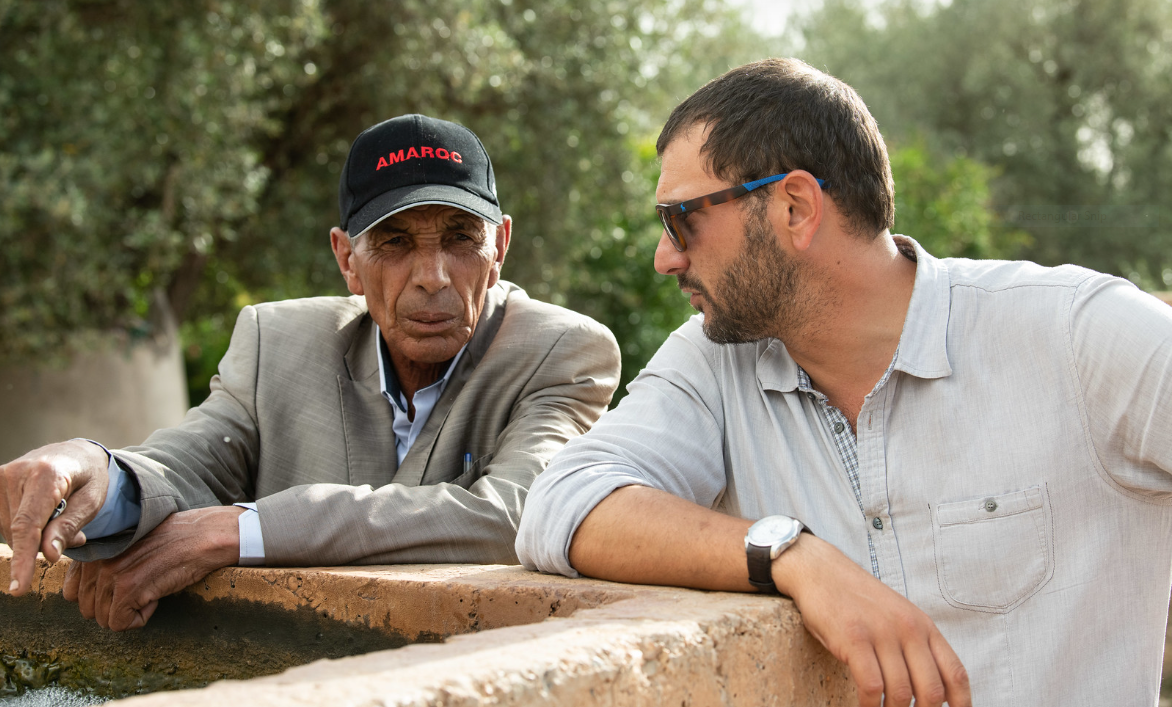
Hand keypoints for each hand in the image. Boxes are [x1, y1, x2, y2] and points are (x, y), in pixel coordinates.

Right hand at [0, 440, 110, 595]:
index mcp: (46, 474)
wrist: (74, 454)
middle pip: (19, 532)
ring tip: (57, 517)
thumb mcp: (92, 501)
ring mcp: (0, 477)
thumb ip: (69, 527)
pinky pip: (2, 524)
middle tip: (73, 533)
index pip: (27, 525)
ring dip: (33, 536)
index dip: (23, 560)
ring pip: (8, 531)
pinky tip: (41, 520)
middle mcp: (15, 472)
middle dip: (43, 543)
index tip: (18, 589)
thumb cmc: (88, 478)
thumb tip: (48, 555)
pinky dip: (22, 530)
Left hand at [62, 506, 243, 630]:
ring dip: (129, 612)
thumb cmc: (171, 541)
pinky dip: (140, 618)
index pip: (70, 592)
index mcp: (93, 548)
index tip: (124, 586)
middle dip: (114, 607)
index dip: (99, 598)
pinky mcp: (128, 590)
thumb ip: (102, 563)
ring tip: (150, 589)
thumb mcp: (127, 546)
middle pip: (87, 609)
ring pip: (103, 619)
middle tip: (142, 588)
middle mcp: (96, 560)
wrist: (202, 536)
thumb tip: (87, 594)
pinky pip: (120, 624)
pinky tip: (155, 598)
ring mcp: (110, 574)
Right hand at [775, 534, 969, 706]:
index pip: (956, 674)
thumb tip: (931, 690)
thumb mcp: (898, 617)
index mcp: (924, 626)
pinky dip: (869, 705)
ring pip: (900, 693)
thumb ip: (915, 646)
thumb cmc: (858, 600)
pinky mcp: (854, 639)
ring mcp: (881, 633)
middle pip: (931, 691)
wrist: (822, 572)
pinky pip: (871, 686)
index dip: (961, 705)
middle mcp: (909, 629)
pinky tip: (864, 706)